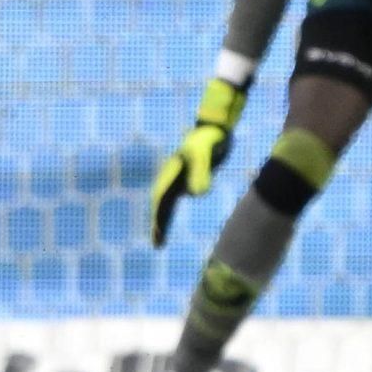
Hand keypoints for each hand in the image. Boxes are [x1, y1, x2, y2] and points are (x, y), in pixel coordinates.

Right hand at [148, 77, 247, 245]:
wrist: (215, 127)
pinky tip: (167, 219)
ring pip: (165, 202)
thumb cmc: (209, 138)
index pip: (162, 198)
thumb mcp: (206, 153)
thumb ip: (202, 172)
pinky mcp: (187, 177)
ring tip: (159, 239)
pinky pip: (174, 198)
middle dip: (158, 223)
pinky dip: (168, 210)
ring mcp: (178, 177)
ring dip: (161, 219)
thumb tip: (196, 194)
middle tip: (156, 244)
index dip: (159, 216)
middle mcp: (172, 176)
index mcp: (172, 171)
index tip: (158, 232)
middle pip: (161, 203)